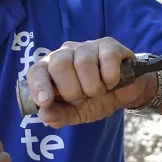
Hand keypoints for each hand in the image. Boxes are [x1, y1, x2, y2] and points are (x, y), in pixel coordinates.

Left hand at [25, 37, 154, 127]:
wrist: (124, 95)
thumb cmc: (94, 101)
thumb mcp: (76, 113)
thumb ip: (59, 116)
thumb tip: (44, 114)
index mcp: (51, 69)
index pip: (37, 71)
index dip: (38, 85)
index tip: (45, 101)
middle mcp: (66, 53)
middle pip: (59, 64)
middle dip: (72, 90)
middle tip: (82, 98)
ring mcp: (87, 46)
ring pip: (84, 63)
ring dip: (94, 87)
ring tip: (99, 91)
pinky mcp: (109, 45)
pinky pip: (107, 59)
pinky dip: (111, 78)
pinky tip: (112, 82)